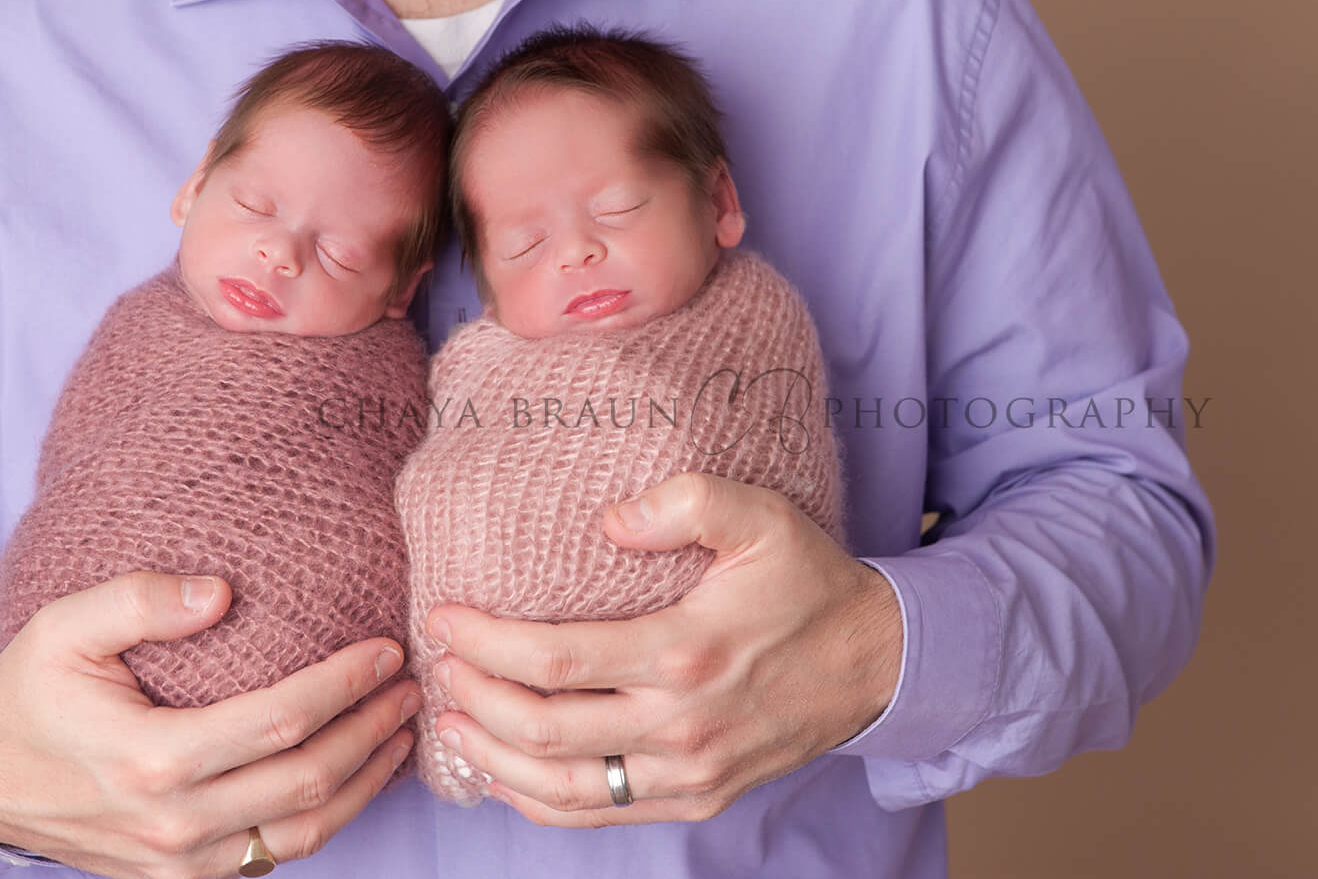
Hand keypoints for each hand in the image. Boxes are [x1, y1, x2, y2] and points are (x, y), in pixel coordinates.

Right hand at [0, 572, 420, 876]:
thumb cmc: (29, 693)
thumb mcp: (65, 627)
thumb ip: (141, 600)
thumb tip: (221, 591)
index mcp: (152, 760)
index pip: (278, 723)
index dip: (342, 685)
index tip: (384, 649)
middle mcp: (174, 824)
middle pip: (306, 782)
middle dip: (371, 730)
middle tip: (412, 684)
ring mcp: (180, 864)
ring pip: (302, 835)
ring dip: (364, 782)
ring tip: (400, 730)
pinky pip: (273, 857)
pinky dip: (325, 818)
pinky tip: (352, 775)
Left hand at [425, 472, 899, 825]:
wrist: (879, 660)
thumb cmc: (808, 582)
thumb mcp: (761, 516)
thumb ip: (686, 501)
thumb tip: (609, 520)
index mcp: (685, 653)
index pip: (556, 660)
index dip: (486, 642)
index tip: (445, 617)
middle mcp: (682, 725)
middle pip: (545, 731)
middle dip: (476, 699)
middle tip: (439, 666)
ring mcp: (690, 771)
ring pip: (565, 790)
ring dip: (495, 760)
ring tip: (453, 721)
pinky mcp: (699, 796)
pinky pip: (604, 815)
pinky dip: (542, 804)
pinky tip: (506, 776)